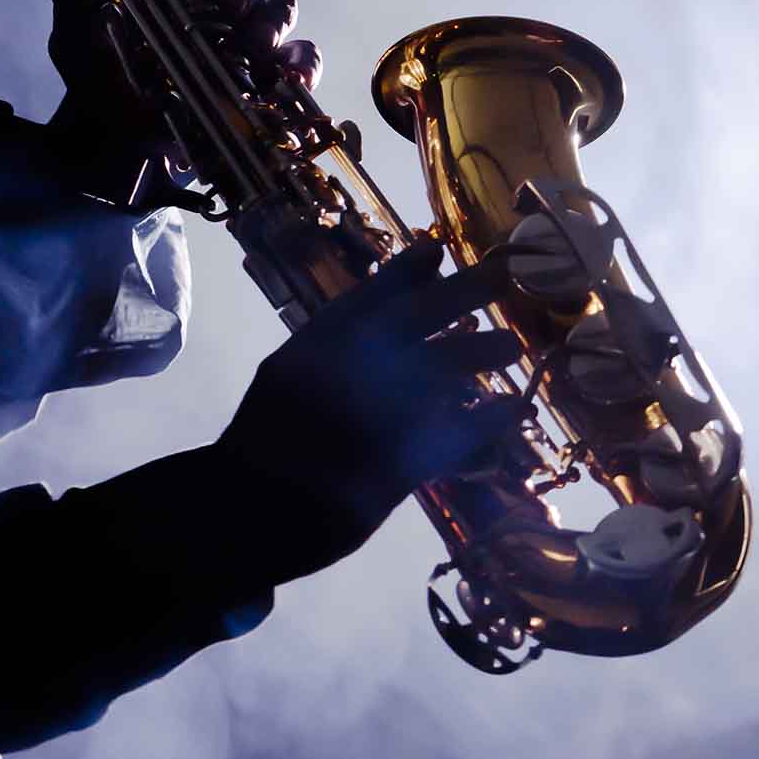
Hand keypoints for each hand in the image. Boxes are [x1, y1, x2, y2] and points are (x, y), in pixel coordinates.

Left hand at [44, 0, 322, 181]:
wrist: (114, 147)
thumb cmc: (99, 84)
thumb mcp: (75, 47)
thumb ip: (70, 9)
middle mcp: (215, 1)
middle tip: (228, 3)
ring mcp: (245, 37)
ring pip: (279, 5)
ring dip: (272, 18)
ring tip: (256, 45)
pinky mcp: (267, 77)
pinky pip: (301, 58)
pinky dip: (303, 63)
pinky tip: (292, 79)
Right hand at [213, 238, 524, 585]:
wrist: (246, 511)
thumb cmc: (269, 441)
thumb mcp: (290, 374)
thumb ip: (333, 341)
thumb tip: (387, 309)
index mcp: (312, 348)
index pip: (368, 297)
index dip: (406, 270)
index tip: (438, 246)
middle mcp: (342, 372)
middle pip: (414, 318)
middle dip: (463, 292)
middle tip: (504, 274)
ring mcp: (369, 416)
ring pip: (442, 369)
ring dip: (480, 352)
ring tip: (512, 346)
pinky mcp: (395, 463)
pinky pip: (456, 434)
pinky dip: (487, 419)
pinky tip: (510, 408)